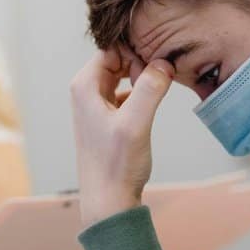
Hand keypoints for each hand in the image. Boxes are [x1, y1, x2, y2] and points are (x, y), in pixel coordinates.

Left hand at [69, 47, 173, 226]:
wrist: (108, 201)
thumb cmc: (116, 165)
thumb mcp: (136, 123)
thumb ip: (150, 88)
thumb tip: (163, 62)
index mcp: (85, 85)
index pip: (113, 48)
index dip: (137, 51)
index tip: (158, 65)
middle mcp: (85, 91)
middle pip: (117, 59)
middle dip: (141, 62)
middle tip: (164, 75)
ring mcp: (95, 105)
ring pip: (122, 75)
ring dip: (142, 77)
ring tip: (161, 86)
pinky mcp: (106, 118)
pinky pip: (124, 92)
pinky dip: (140, 92)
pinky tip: (153, 103)